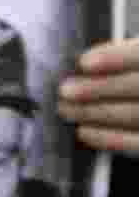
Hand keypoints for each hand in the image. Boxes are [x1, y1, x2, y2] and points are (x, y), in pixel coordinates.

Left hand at [59, 39, 138, 155]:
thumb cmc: (136, 73)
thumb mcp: (137, 54)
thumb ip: (119, 55)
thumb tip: (83, 63)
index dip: (115, 57)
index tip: (83, 62)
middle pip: (137, 86)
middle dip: (97, 89)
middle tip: (65, 91)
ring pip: (135, 114)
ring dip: (95, 113)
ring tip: (66, 109)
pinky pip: (138, 142)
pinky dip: (109, 138)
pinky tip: (84, 131)